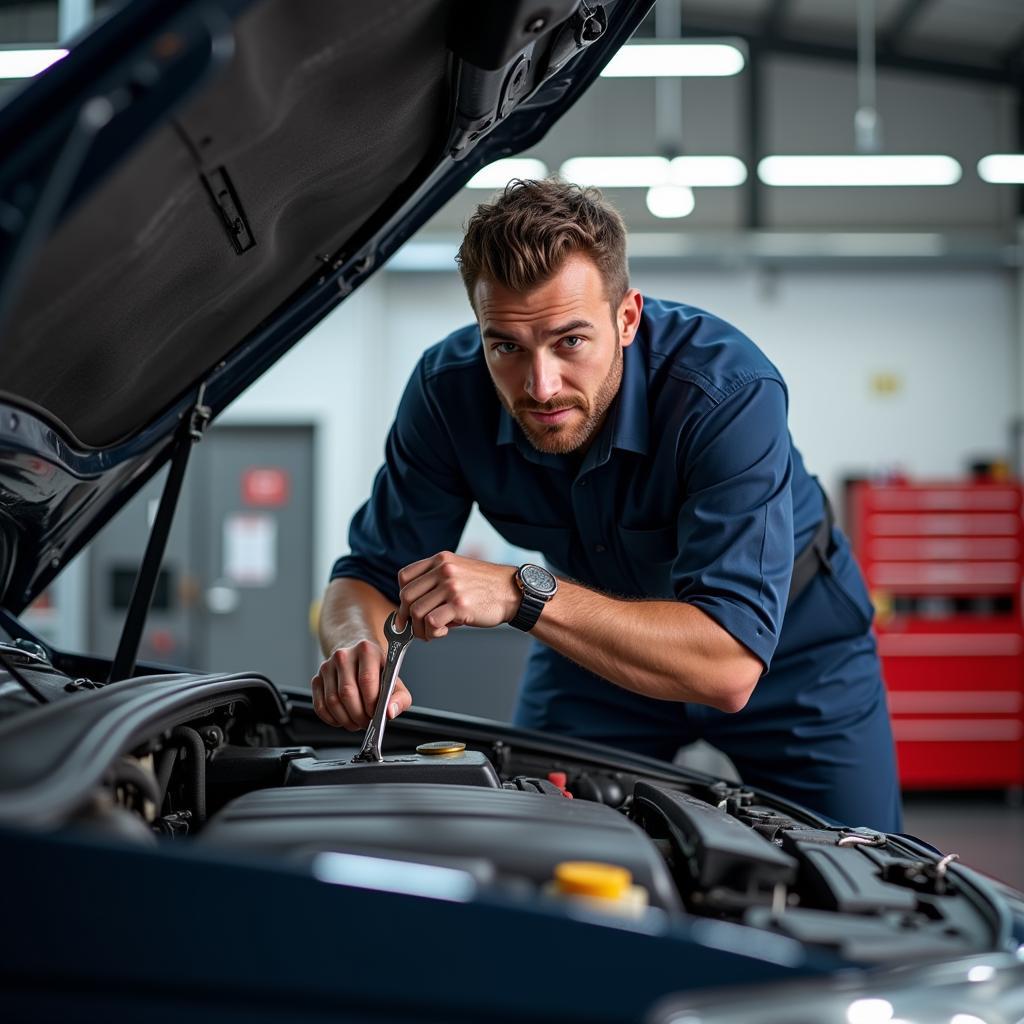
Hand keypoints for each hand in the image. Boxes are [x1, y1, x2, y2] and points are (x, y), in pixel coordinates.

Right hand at [310, 639, 411, 729]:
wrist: (358, 657)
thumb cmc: (377, 671)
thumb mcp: (395, 681)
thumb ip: (400, 698)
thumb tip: (390, 712)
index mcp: (367, 651)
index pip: (366, 680)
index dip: (371, 703)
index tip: (376, 714)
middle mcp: (344, 655)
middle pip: (347, 692)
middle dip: (358, 715)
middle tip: (366, 722)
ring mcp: (327, 666)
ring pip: (333, 701)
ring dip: (345, 719)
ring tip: (356, 722)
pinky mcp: (317, 678)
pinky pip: (320, 706)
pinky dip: (331, 719)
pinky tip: (343, 719)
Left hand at [397, 551, 519, 639]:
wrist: (513, 592)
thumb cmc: (487, 586)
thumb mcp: (459, 571)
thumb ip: (437, 582)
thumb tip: (413, 608)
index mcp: (441, 560)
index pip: (405, 577)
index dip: (403, 597)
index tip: (407, 610)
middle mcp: (443, 570)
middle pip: (407, 596)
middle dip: (407, 618)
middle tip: (417, 628)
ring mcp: (451, 586)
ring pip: (417, 612)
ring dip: (420, 629)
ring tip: (432, 633)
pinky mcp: (459, 604)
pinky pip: (432, 622)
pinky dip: (432, 632)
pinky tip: (443, 632)